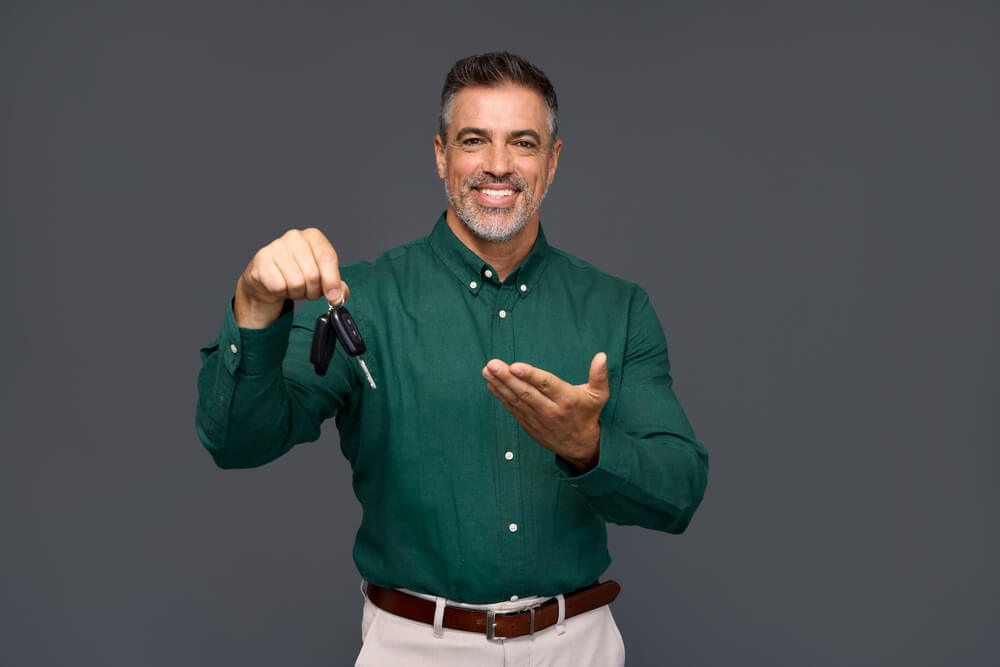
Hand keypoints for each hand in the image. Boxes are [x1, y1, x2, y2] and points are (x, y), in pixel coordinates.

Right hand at [233, 228, 348, 327]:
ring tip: (293, 287)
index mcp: (313, 237)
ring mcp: (276, 247)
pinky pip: (279, 286)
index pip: (327, 257)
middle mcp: (294, 237)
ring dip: (297, 293)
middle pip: (313, 274)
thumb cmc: (296, 274)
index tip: (333, 296)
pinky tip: (280, 285)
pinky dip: (282, 292)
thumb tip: (339, 294)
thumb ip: (336, 286)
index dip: (332, 280)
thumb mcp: (321, 278)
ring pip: (296, 283)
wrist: (267, 278)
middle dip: (313, 291)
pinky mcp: (262, 260)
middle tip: (307, 290)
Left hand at [482, 353, 609, 473]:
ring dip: (500, 385)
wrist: (580, 446)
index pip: (547, 385)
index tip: (514, 366)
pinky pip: (512, 408)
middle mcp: (551, 409)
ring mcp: (537, 418)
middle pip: (526, 392)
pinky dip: (501, 396)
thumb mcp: (599, 395)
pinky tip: (491, 383)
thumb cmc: (588, 414)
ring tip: (487, 371)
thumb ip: (599, 375)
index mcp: (567, 399)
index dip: (530, 375)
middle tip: (492, 365)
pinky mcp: (528, 424)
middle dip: (507, 378)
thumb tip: (602, 356)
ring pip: (516, 400)